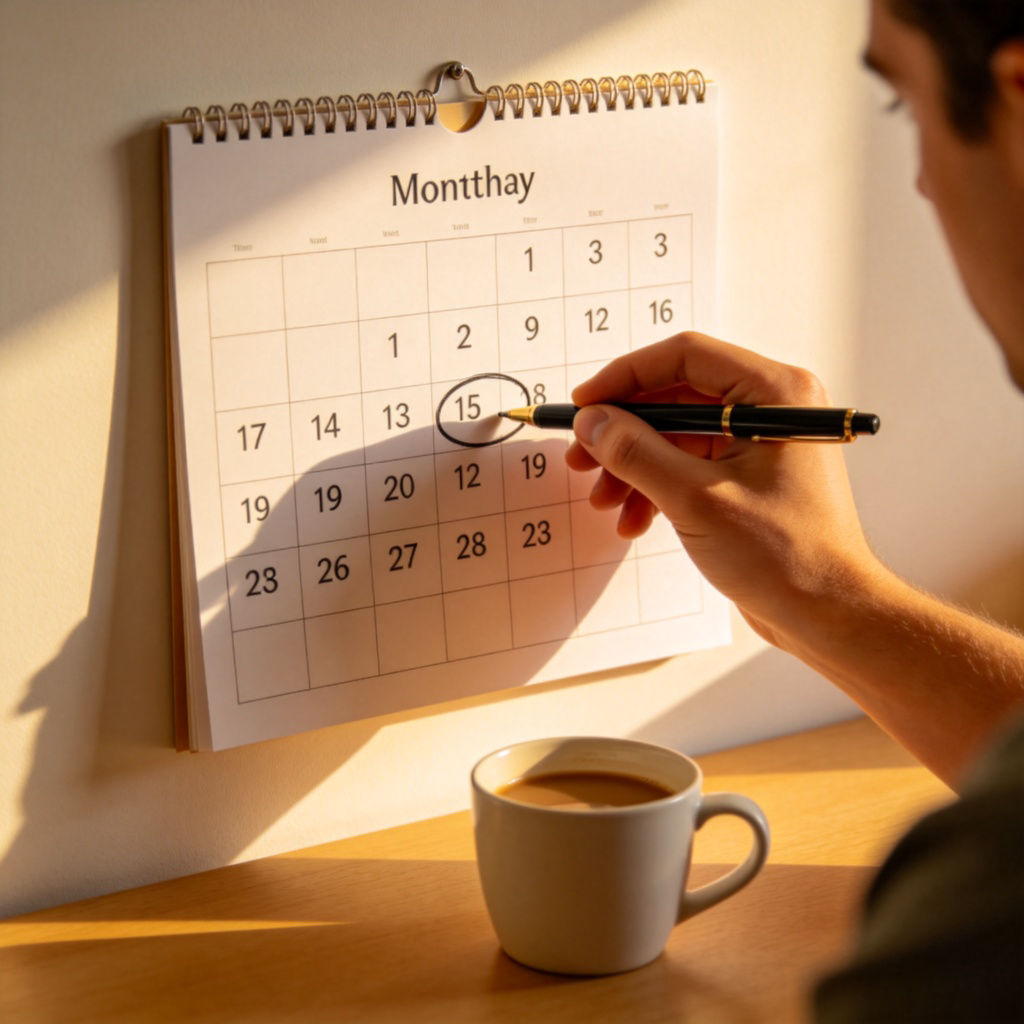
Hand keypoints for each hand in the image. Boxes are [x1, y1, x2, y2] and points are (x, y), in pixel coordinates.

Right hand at [566, 331, 880, 644]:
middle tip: (583, 456)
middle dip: (624, 431)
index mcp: (775, 394)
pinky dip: (655, 489)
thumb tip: (593, 422)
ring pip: (675, 436)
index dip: (626, 377)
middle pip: (675, 398)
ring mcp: (758, 443)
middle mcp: (769, 408)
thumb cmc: (786, 556)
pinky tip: (634, 521)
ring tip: (604, 501)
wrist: (826, 615)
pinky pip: (688, 466)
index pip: (685, 358)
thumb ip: (636, 453)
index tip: (585, 403)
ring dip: (633, 466)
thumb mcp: (696, 500)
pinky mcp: (746, 477)